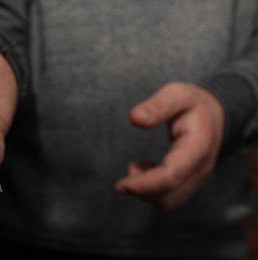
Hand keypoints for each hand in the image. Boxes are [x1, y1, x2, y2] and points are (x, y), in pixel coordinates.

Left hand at [115, 82, 224, 211]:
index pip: (172, 175)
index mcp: (198, 146)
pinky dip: (150, 190)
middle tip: (124, 173)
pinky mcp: (189, 183)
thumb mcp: (177, 94)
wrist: (215, 115)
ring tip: (135, 166)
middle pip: (168, 196)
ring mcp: (197, 179)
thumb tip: (135, 118)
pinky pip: (168, 198)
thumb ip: (158, 105)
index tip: (121, 184)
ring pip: (167, 201)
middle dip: (140, 190)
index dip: (144, 184)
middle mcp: (200, 169)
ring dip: (144, 191)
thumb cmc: (193, 104)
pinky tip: (143, 168)